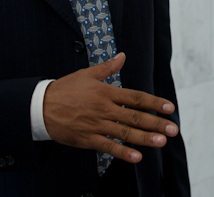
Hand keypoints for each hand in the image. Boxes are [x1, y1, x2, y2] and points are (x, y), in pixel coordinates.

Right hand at [43, 53, 177, 162]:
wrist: (40, 107)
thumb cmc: (64, 89)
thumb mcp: (86, 74)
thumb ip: (107, 68)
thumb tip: (122, 56)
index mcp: (106, 92)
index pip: (136, 97)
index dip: (154, 103)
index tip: (170, 108)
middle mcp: (105, 109)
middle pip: (135, 116)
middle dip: (156, 123)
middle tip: (173, 130)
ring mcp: (97, 125)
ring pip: (125, 132)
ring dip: (144, 138)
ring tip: (161, 142)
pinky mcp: (87, 139)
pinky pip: (108, 147)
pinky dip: (123, 152)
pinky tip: (137, 157)